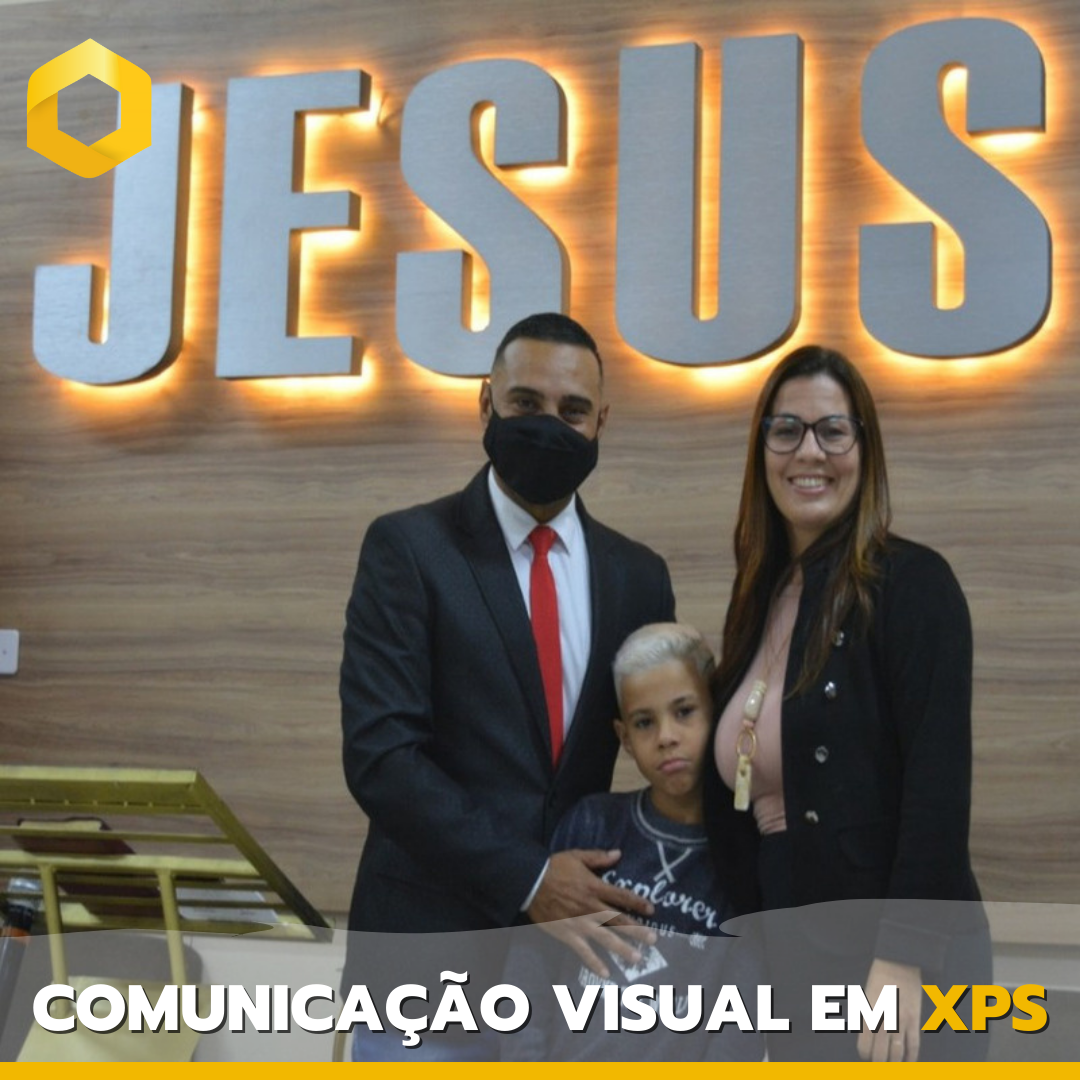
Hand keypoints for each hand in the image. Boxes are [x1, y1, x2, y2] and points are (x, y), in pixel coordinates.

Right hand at [526, 848, 655, 977]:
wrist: (530, 882)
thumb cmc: (554, 867)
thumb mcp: (577, 856)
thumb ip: (598, 857)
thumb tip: (619, 853)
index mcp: (594, 887)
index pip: (621, 896)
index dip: (637, 903)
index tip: (651, 910)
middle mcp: (591, 907)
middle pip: (618, 920)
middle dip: (636, 930)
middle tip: (653, 940)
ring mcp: (580, 923)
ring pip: (605, 938)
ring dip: (622, 949)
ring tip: (637, 959)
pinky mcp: (568, 934)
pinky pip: (584, 951)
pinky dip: (594, 962)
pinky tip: (606, 973)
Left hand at [857, 956, 922, 1061]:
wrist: (897, 963)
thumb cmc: (878, 980)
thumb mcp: (865, 998)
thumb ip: (866, 1019)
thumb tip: (868, 1040)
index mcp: (867, 1015)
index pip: (864, 1049)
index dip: (866, 1057)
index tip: (868, 1057)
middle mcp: (882, 1022)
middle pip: (880, 1057)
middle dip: (879, 1064)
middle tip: (880, 1064)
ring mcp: (900, 1022)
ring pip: (897, 1055)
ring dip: (895, 1064)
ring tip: (893, 1065)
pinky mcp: (914, 1020)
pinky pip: (914, 1046)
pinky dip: (911, 1058)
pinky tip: (908, 1062)